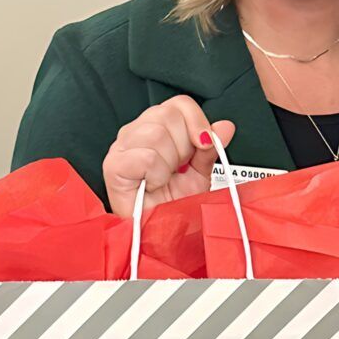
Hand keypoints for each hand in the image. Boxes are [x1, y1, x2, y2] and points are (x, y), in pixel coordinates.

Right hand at [102, 97, 233, 217]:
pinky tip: (152, 185)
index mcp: (155, 127)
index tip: (203, 146)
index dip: (197, 122)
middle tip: (177, 170)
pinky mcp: (113, 166)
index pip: (179, 103)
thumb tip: (226, 126)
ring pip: (156, 134)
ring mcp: (121, 147)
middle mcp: (136, 132)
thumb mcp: (200, 174)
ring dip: (169, 163)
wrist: (160, 235)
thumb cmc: (173, 205)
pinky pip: (146, 157)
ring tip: (163, 179)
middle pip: (167, 114)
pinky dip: (156, 175)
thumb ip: (210, 148)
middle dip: (183, 147)